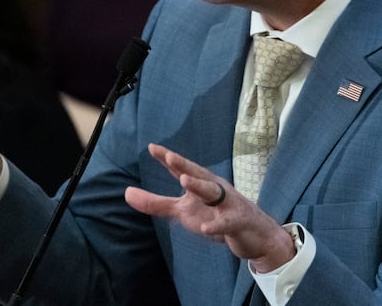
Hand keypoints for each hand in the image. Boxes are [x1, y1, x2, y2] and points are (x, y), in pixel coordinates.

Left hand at [125, 143, 294, 272]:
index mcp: (201, 182)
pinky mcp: (238, 222)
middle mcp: (215, 188)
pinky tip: (207, 227)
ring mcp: (228, 204)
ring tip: (184, 181)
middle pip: (198, 174)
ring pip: (213, 192)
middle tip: (170, 156)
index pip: (182, 168)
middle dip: (185, 165)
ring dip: (200, 186)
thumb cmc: (216, 215)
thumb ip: (156, 202)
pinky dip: (217, 224)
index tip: (151, 147)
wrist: (255, 234)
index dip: (168, 158)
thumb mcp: (183, 210)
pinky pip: (226, 223)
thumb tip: (126, 192)